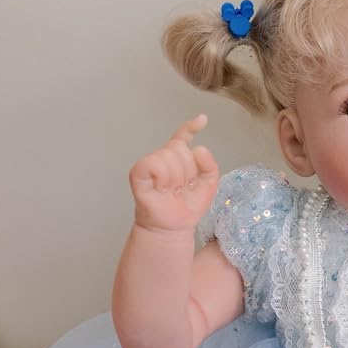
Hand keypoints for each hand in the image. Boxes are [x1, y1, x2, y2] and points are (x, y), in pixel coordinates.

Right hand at [129, 114, 219, 232]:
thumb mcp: (208, 185)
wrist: (174, 228)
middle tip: (181, 188)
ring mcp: (150, 164)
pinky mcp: (138, 173)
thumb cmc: (188, 207)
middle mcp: (163, 157)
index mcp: (178, 159)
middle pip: (180, 148)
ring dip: (176, 177)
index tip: (203, 120)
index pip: (182, 137)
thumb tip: (199, 148)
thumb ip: (210, 165)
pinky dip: (162, 176)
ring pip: (169, 156)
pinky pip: (153, 163)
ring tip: (171, 191)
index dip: (191, 127)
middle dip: (187, 170)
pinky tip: (161, 187)